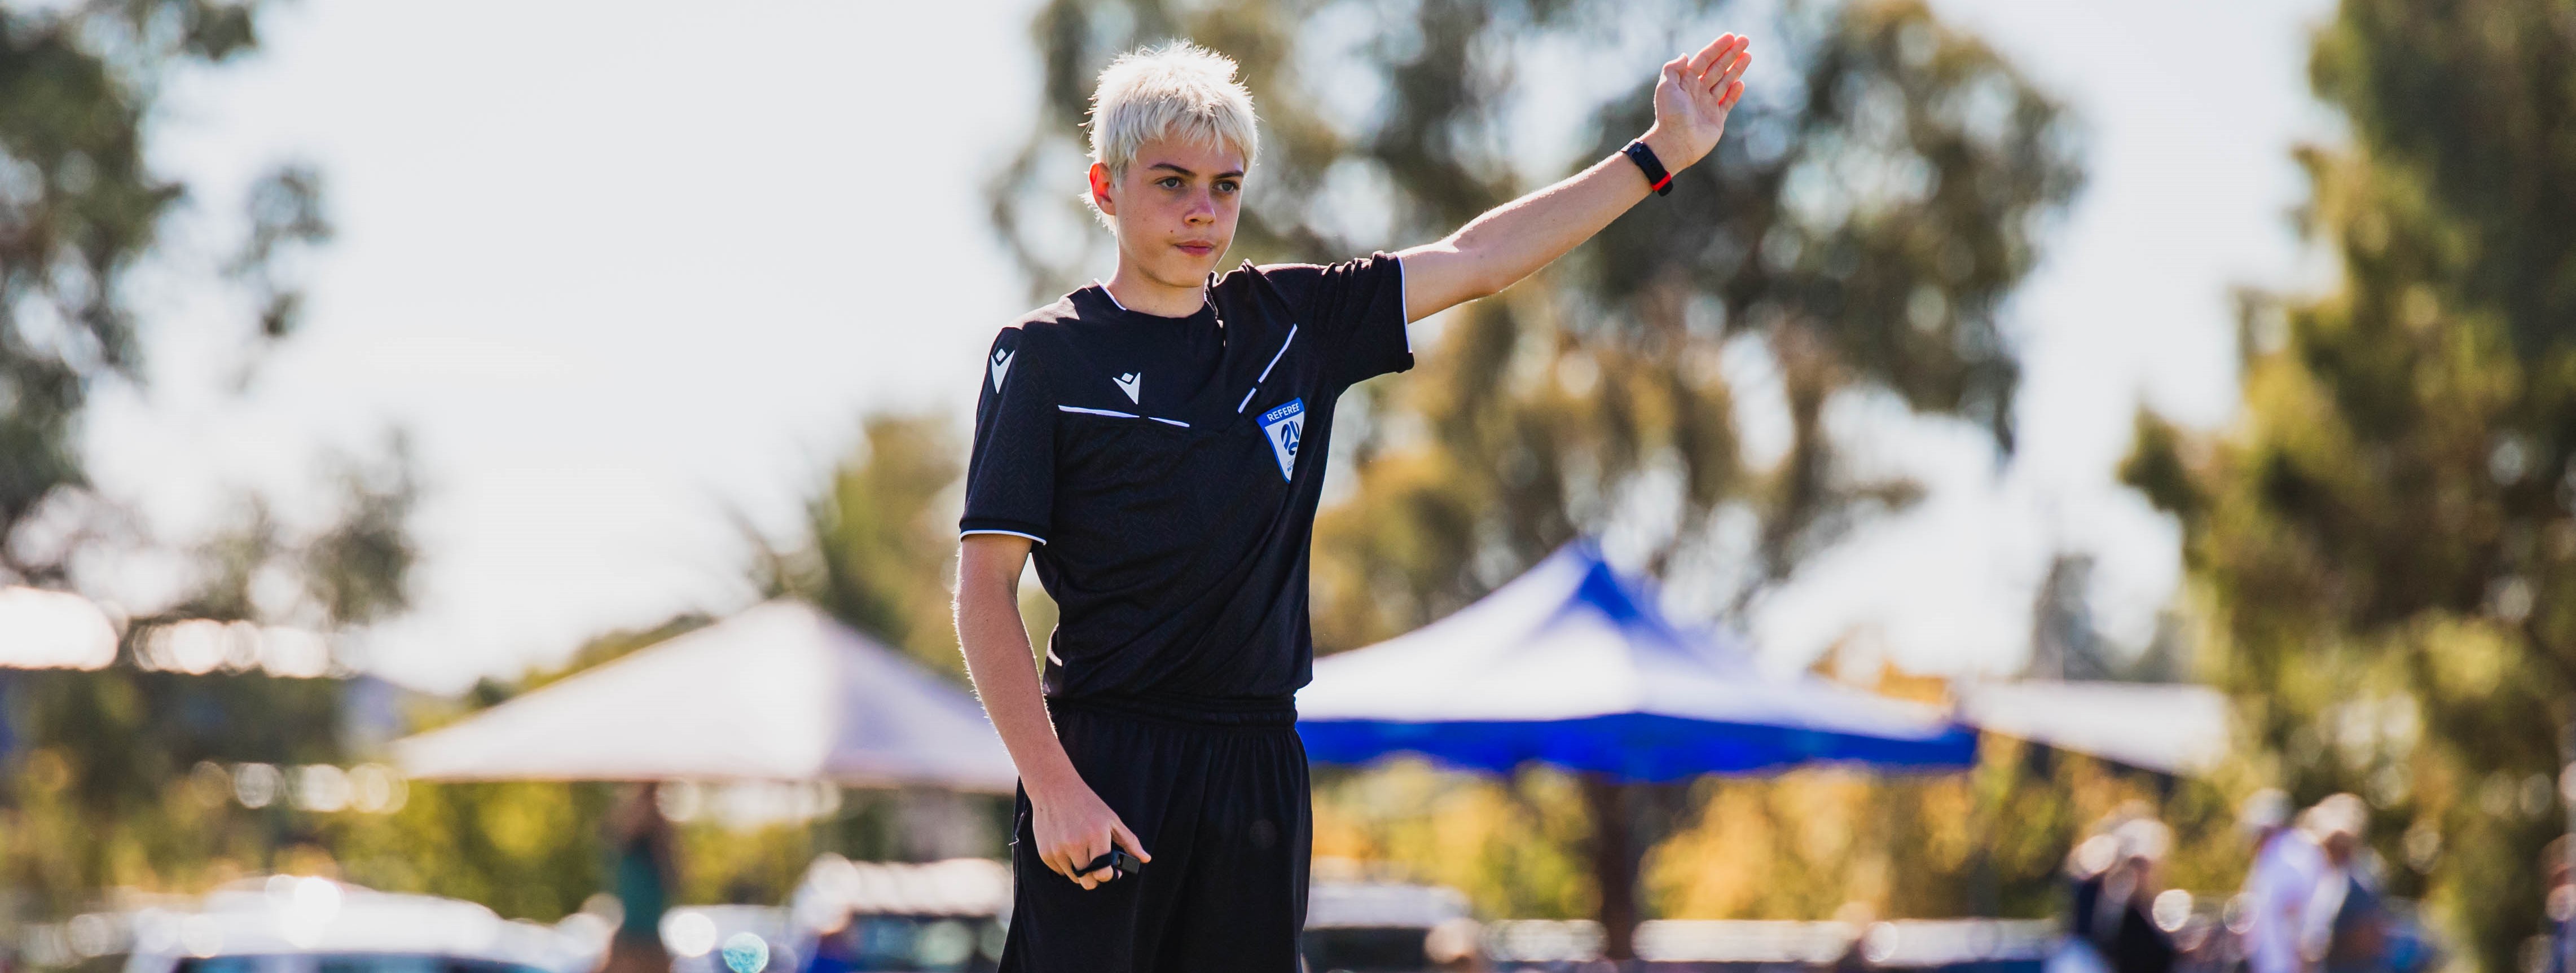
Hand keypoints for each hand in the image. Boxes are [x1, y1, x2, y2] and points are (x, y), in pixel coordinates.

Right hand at [1028, 777, 1150, 890]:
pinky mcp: (1045, 853)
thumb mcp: (1112, 819)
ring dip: (1080, 871)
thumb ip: (1130, 842)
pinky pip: (1059, 871)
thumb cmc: (1087, 803)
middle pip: (1088, 881)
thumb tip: (1146, 859)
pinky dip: (1065, 865)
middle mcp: (1075, 845)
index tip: (1110, 870)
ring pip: (1074, 877)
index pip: (1103, 874)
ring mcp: (1058, 850)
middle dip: (1095, 878)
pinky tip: (1067, 847)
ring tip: (1081, 851)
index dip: (1109, 875)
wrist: (1054, 789)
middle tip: (1097, 866)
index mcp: (1096, 836)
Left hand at [1642, 33, 1752, 172]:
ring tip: (1748, 56)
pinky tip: (1741, 83)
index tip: (1731, 37)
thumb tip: (1684, 55)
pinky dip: (1734, 93)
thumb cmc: (1669, 115)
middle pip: (1717, 68)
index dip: (1717, 48)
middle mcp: (1697, 91)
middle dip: (1731, 54)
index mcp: (1685, 82)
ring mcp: (1707, 105)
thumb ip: (1673, 69)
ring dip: (1736, 69)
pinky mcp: (1716, 119)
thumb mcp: (1666, 87)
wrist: (1675, 143)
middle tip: (1746, 40)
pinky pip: (1727, 103)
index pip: (1704, 59)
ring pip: (1725, 82)